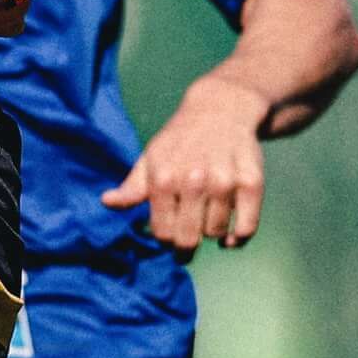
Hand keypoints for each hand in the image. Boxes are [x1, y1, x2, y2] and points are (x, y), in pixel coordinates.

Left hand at [108, 74, 271, 250]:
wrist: (222, 109)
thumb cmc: (180, 140)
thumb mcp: (151, 158)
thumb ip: (131, 186)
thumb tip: (106, 202)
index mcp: (163, 177)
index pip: (162, 233)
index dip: (165, 238)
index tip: (169, 234)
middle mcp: (194, 179)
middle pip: (188, 239)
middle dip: (186, 247)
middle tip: (187, 244)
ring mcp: (225, 181)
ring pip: (216, 233)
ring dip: (211, 232)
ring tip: (207, 217)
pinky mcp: (251, 182)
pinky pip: (246, 228)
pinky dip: (238, 238)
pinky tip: (230, 235)